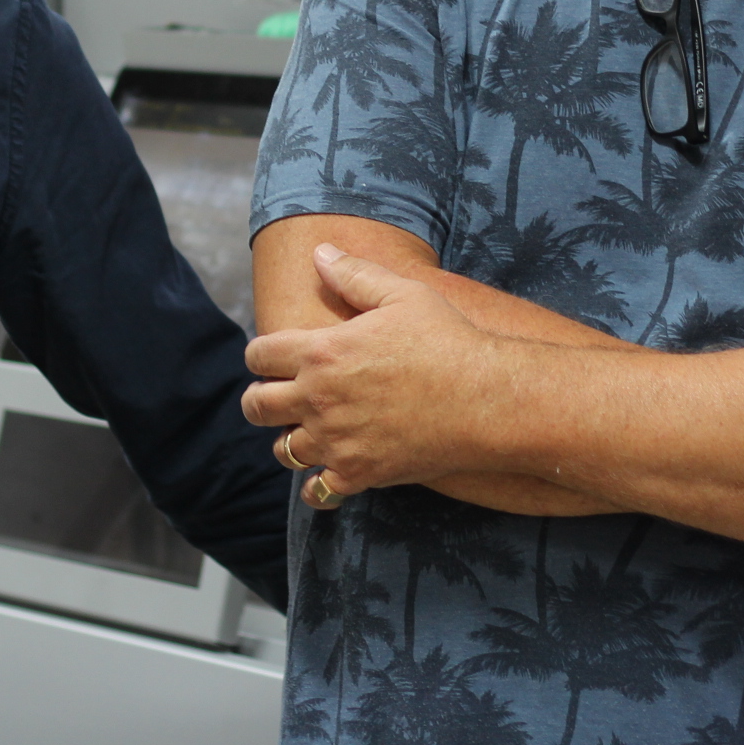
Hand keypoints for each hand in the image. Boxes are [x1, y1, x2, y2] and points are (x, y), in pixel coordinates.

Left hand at [243, 245, 515, 503]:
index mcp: (321, 352)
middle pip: (256, 406)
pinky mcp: (360, 474)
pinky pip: (317, 491)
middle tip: (277, 396)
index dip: (260, 354)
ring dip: (289, 439)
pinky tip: (330, 473)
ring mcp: (337, 441)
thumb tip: (319, 253)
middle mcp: (319, 399)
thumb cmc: (447, 340)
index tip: (271, 357)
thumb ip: (354, 274)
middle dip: (261, 398)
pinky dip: (318, 485)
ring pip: (283, 450)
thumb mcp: (402, 294)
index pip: (258, 355)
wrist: (486, 399)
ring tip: (307, 431)